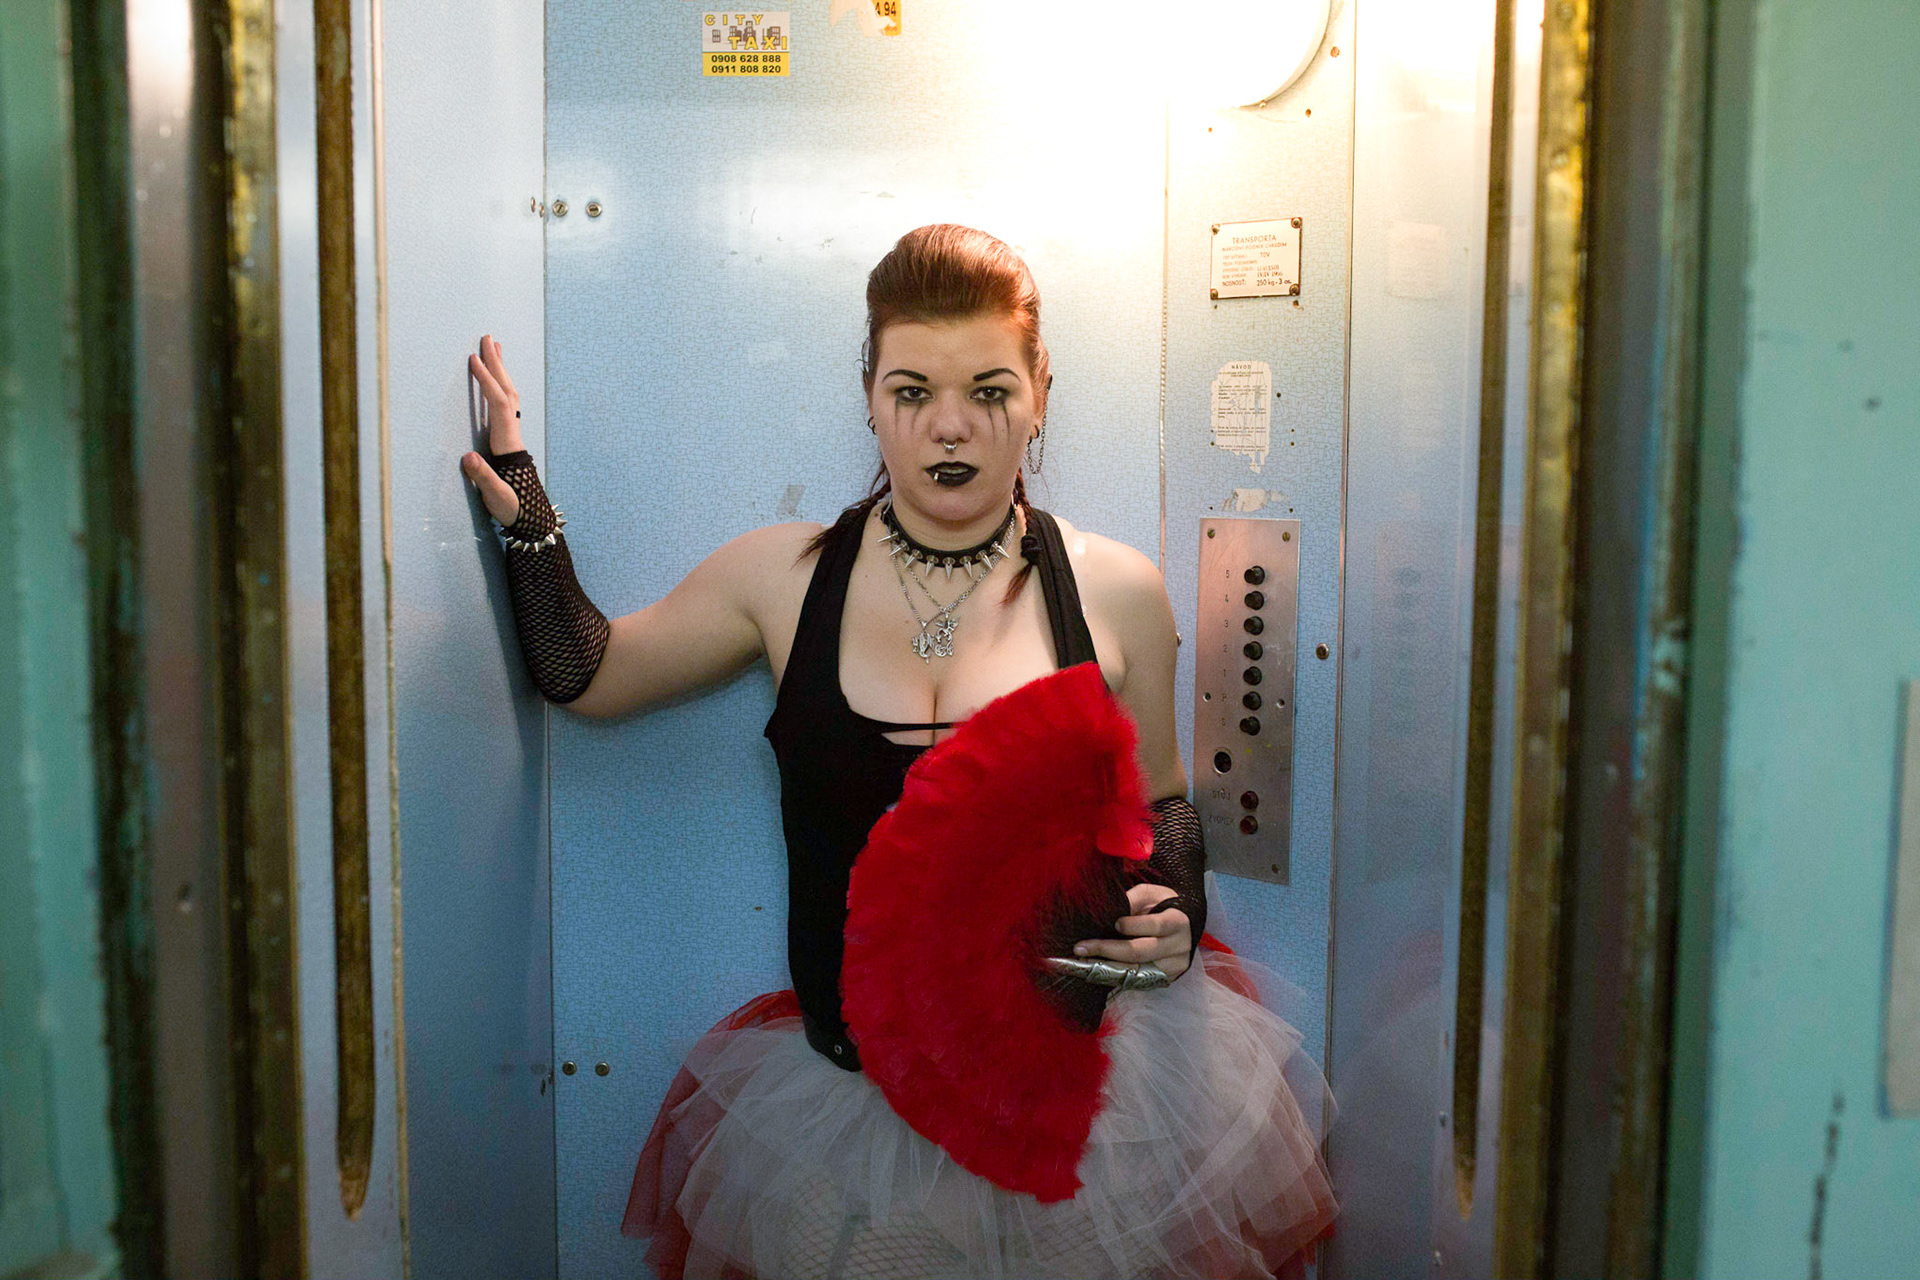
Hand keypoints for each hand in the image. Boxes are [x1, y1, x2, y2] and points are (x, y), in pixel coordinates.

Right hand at [461, 334, 522, 526]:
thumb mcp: (497, 496)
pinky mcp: (509, 439)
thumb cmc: (512, 509)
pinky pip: (506, 404)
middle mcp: (512, 434)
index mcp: (507, 444)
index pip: (497, 404)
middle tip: (488, 338)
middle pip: (506, 392)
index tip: (473, 359)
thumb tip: (468, 457)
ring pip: (509, 395)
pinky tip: (496, 380)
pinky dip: (500, 386)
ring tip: (495, 348)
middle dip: (497, 365)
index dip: (486, 381)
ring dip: (501, 371)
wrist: (531, 518)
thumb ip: (484, 478)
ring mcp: (512, 435)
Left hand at [1070, 883, 1191, 981]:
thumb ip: (1132, 900)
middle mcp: (1179, 946)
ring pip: (1137, 970)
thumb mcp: (1151, 894)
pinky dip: (1116, 976)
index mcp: (1177, 921)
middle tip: (1080, 948)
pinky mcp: (1166, 979)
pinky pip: (1138, 980)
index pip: (1156, 925)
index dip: (1133, 925)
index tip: (1114, 923)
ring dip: (1107, 967)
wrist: (1184, 924)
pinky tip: (1098, 969)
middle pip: (1140, 952)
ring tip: (1083, 961)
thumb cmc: (1163, 905)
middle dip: (1107, 950)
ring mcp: (1174, 966)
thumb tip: (1106, 910)